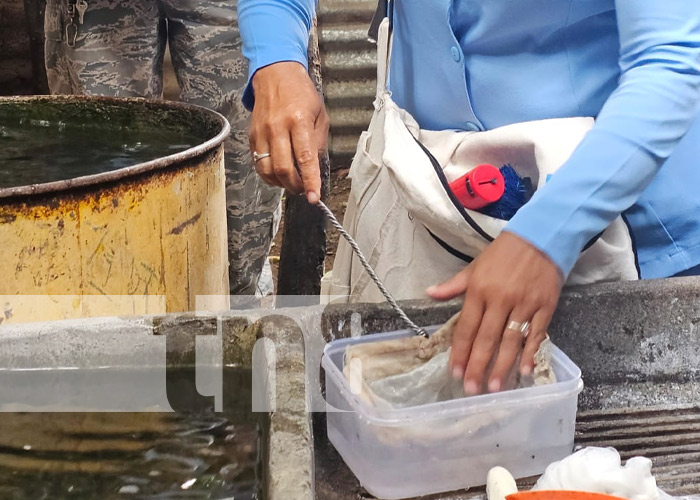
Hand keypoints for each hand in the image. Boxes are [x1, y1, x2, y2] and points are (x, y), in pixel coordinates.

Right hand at [249, 62, 329, 203]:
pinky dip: (269, 175)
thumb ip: (318, 142)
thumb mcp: (320, 114)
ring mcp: (262, 133)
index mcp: (299, 120)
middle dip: (295, 186)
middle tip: (304, 190)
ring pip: (267, 170)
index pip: (305, 158)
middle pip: (283, 168)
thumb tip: (314, 168)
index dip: (310, 181)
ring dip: (281, 183)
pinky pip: (258, 163)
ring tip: (292, 182)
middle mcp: (278, 128)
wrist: (275, 74)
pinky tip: (279, 174)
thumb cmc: (301, 93)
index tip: (315, 197)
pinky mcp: (252, 136)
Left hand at [427, 232, 563, 393]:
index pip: (467, 327)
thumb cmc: (504, 254)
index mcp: (479, 290)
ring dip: (502, 366)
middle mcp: (500, 299)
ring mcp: (524, 304)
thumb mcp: (475, 266)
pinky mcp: (545, 306)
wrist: (541, 237)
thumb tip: (429, 294)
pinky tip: (523, 371)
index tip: (455, 372)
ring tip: (493, 388)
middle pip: (486, 338)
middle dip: (478, 365)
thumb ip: (453, 285)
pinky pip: (536, 334)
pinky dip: (530, 353)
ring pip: (510, 340)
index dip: (460, 351)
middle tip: (471, 389)